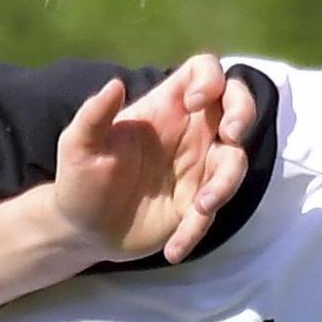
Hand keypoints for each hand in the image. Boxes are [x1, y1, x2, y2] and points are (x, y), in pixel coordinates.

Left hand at [53, 54, 254, 262]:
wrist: (80, 230)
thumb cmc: (80, 179)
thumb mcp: (77, 146)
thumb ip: (93, 115)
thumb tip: (114, 84)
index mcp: (166, 107)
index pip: (204, 71)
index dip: (210, 78)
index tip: (193, 103)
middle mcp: (190, 133)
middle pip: (237, 105)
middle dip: (244, 113)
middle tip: (231, 134)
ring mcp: (198, 169)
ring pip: (234, 161)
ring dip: (225, 182)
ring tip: (200, 207)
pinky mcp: (196, 205)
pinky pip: (211, 213)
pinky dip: (196, 231)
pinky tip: (174, 250)